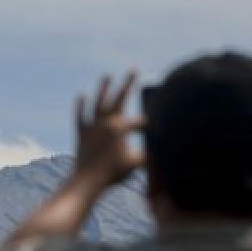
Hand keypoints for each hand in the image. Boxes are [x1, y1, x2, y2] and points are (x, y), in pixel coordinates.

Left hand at [74, 71, 144, 190]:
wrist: (86, 182)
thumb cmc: (114, 174)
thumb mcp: (136, 163)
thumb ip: (152, 155)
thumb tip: (170, 154)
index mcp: (119, 127)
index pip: (138, 122)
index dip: (148, 128)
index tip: (155, 134)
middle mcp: (104, 122)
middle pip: (118, 98)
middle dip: (127, 83)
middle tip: (134, 68)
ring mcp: (91, 127)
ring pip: (98, 103)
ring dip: (103, 89)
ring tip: (107, 75)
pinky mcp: (81, 133)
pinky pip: (80, 116)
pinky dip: (80, 106)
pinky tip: (82, 95)